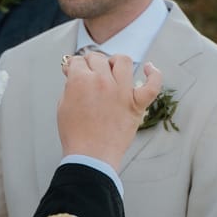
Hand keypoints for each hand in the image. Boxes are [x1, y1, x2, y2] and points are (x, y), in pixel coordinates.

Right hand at [57, 52, 161, 167]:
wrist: (91, 157)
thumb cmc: (76, 135)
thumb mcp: (63, 106)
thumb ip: (70, 86)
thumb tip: (75, 73)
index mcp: (81, 81)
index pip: (78, 61)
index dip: (74, 65)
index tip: (74, 70)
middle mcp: (102, 82)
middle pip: (98, 59)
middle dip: (90, 63)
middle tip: (89, 71)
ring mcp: (122, 92)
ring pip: (123, 62)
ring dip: (115, 62)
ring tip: (111, 68)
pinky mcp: (137, 104)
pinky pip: (152, 84)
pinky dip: (153, 74)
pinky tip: (148, 68)